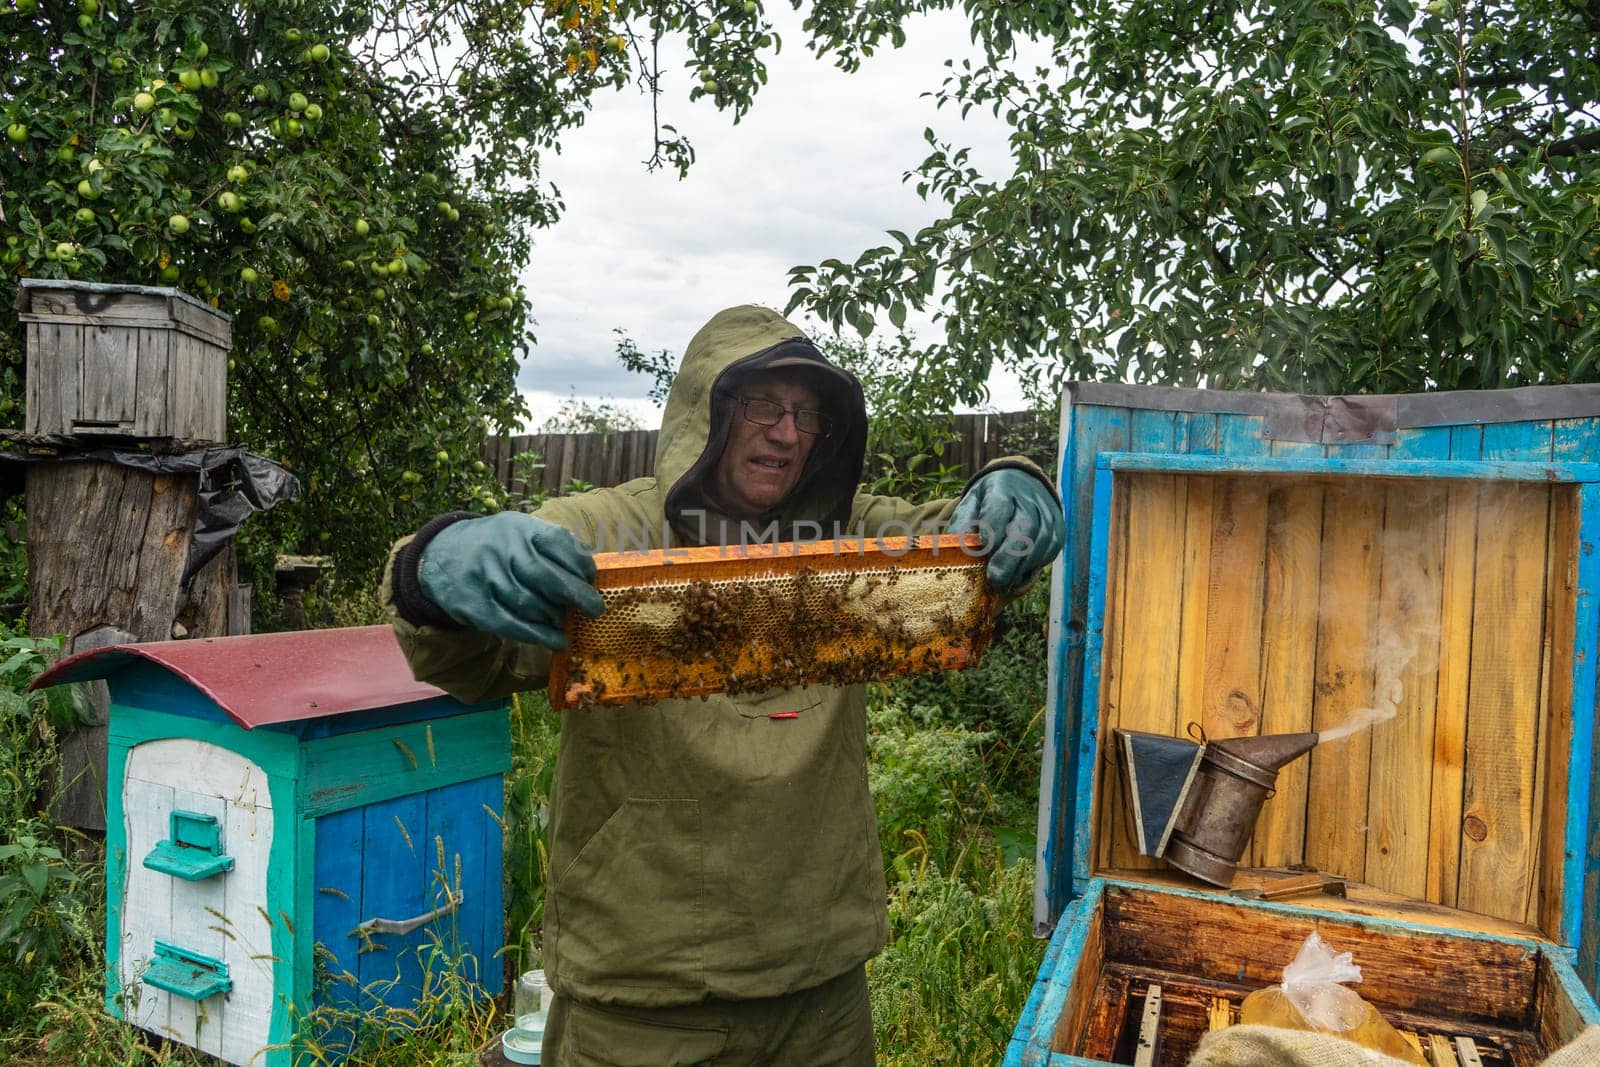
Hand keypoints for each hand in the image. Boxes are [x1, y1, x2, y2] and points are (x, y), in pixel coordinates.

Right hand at [418, 512, 603, 647]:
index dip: (582, 565)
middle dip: (578, 596)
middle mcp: (501, 550)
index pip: (560, 544)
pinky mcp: (474, 605)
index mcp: (518, 527)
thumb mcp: (519, 532)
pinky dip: (540, 636)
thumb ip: (551, 545)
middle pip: (547, 578)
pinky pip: (512, 625)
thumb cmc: (495, 547)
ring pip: (531, 604)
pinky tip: (558, 641)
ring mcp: (485, 577)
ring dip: (555, 617)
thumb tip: (589, 571)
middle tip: (596, 610)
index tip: (592, 579)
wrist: (439, 555)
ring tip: (565, 621)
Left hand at [949, 468, 1065, 591]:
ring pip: (1041, 541)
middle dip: (1009, 557)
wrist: (1020, 483)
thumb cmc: (989, 500)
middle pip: (1024, 528)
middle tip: (995, 580)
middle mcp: (1028, 498)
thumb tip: (951, 547)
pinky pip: (1052, 548)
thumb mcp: (971, 503)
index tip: (984, 549)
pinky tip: (1021, 575)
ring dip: (1023, 566)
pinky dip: (1036, 565)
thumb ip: (962, 523)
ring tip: (1006, 584)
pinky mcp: (1058, 527)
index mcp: (1001, 488)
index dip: (993, 528)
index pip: (999, 507)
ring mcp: (1047, 512)